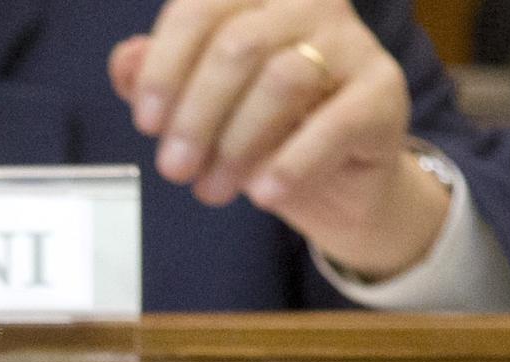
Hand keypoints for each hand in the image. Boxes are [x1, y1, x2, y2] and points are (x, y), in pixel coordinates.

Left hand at [110, 0, 450, 279]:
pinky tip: (263, 194)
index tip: (146, 123)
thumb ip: (157, 78)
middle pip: (238, 45)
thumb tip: (125, 61)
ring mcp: (354, 43)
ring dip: (236, 144)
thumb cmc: (258, 132)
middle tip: (174, 169)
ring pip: (284, 77)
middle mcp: (310, 4)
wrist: (334, 181)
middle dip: (195, 115)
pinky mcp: (384, 92)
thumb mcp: (196, 107)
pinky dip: (291, 163)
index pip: (199, 8)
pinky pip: (335, 122)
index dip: (164, 67)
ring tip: (212, 190)